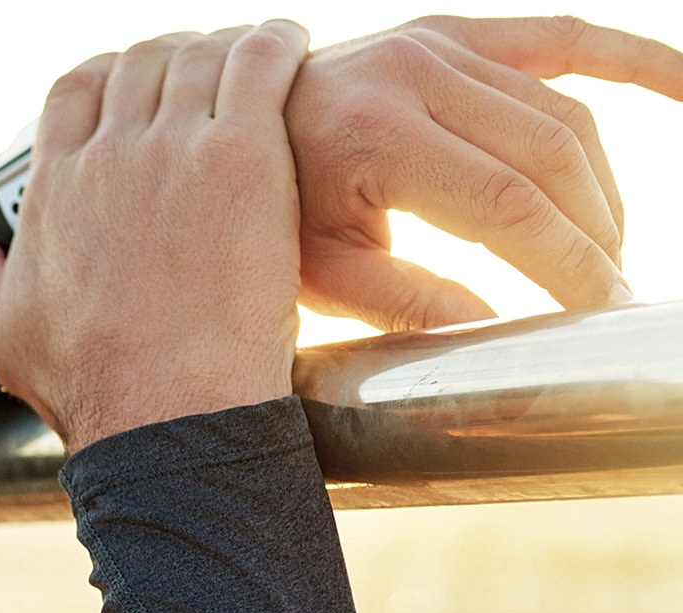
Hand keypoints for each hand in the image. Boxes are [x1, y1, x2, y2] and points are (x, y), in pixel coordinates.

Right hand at [0, 26, 307, 451]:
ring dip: (228, 49)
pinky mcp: (241, 155)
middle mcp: (107, 156)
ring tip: (255, 68)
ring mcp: (174, 150)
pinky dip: (277, 42)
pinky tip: (289, 48)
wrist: (166, 412)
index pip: (75, 87)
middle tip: (208, 81)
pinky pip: (261, 59)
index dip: (110, 75)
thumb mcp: (5, 326)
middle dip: (174, 59)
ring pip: (200, 52)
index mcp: (53, 187)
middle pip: (140, 61)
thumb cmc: (90, 383)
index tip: (139, 92)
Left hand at [290, 14, 682, 329]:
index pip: (506, 205)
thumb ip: (404, 300)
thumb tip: (494, 330)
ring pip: (563, 112)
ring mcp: (439, 43)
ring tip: (604, 251)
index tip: (600, 307)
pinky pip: (563, 38)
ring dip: (600, 187)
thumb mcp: (317, 270)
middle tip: (606, 292)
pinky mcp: (455, 31)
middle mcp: (414, 74)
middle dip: (592, 233)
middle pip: (548, 157)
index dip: (566, 260)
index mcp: (376, 135)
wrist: (229, 128)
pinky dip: (633, 60)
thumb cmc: (267, 213)